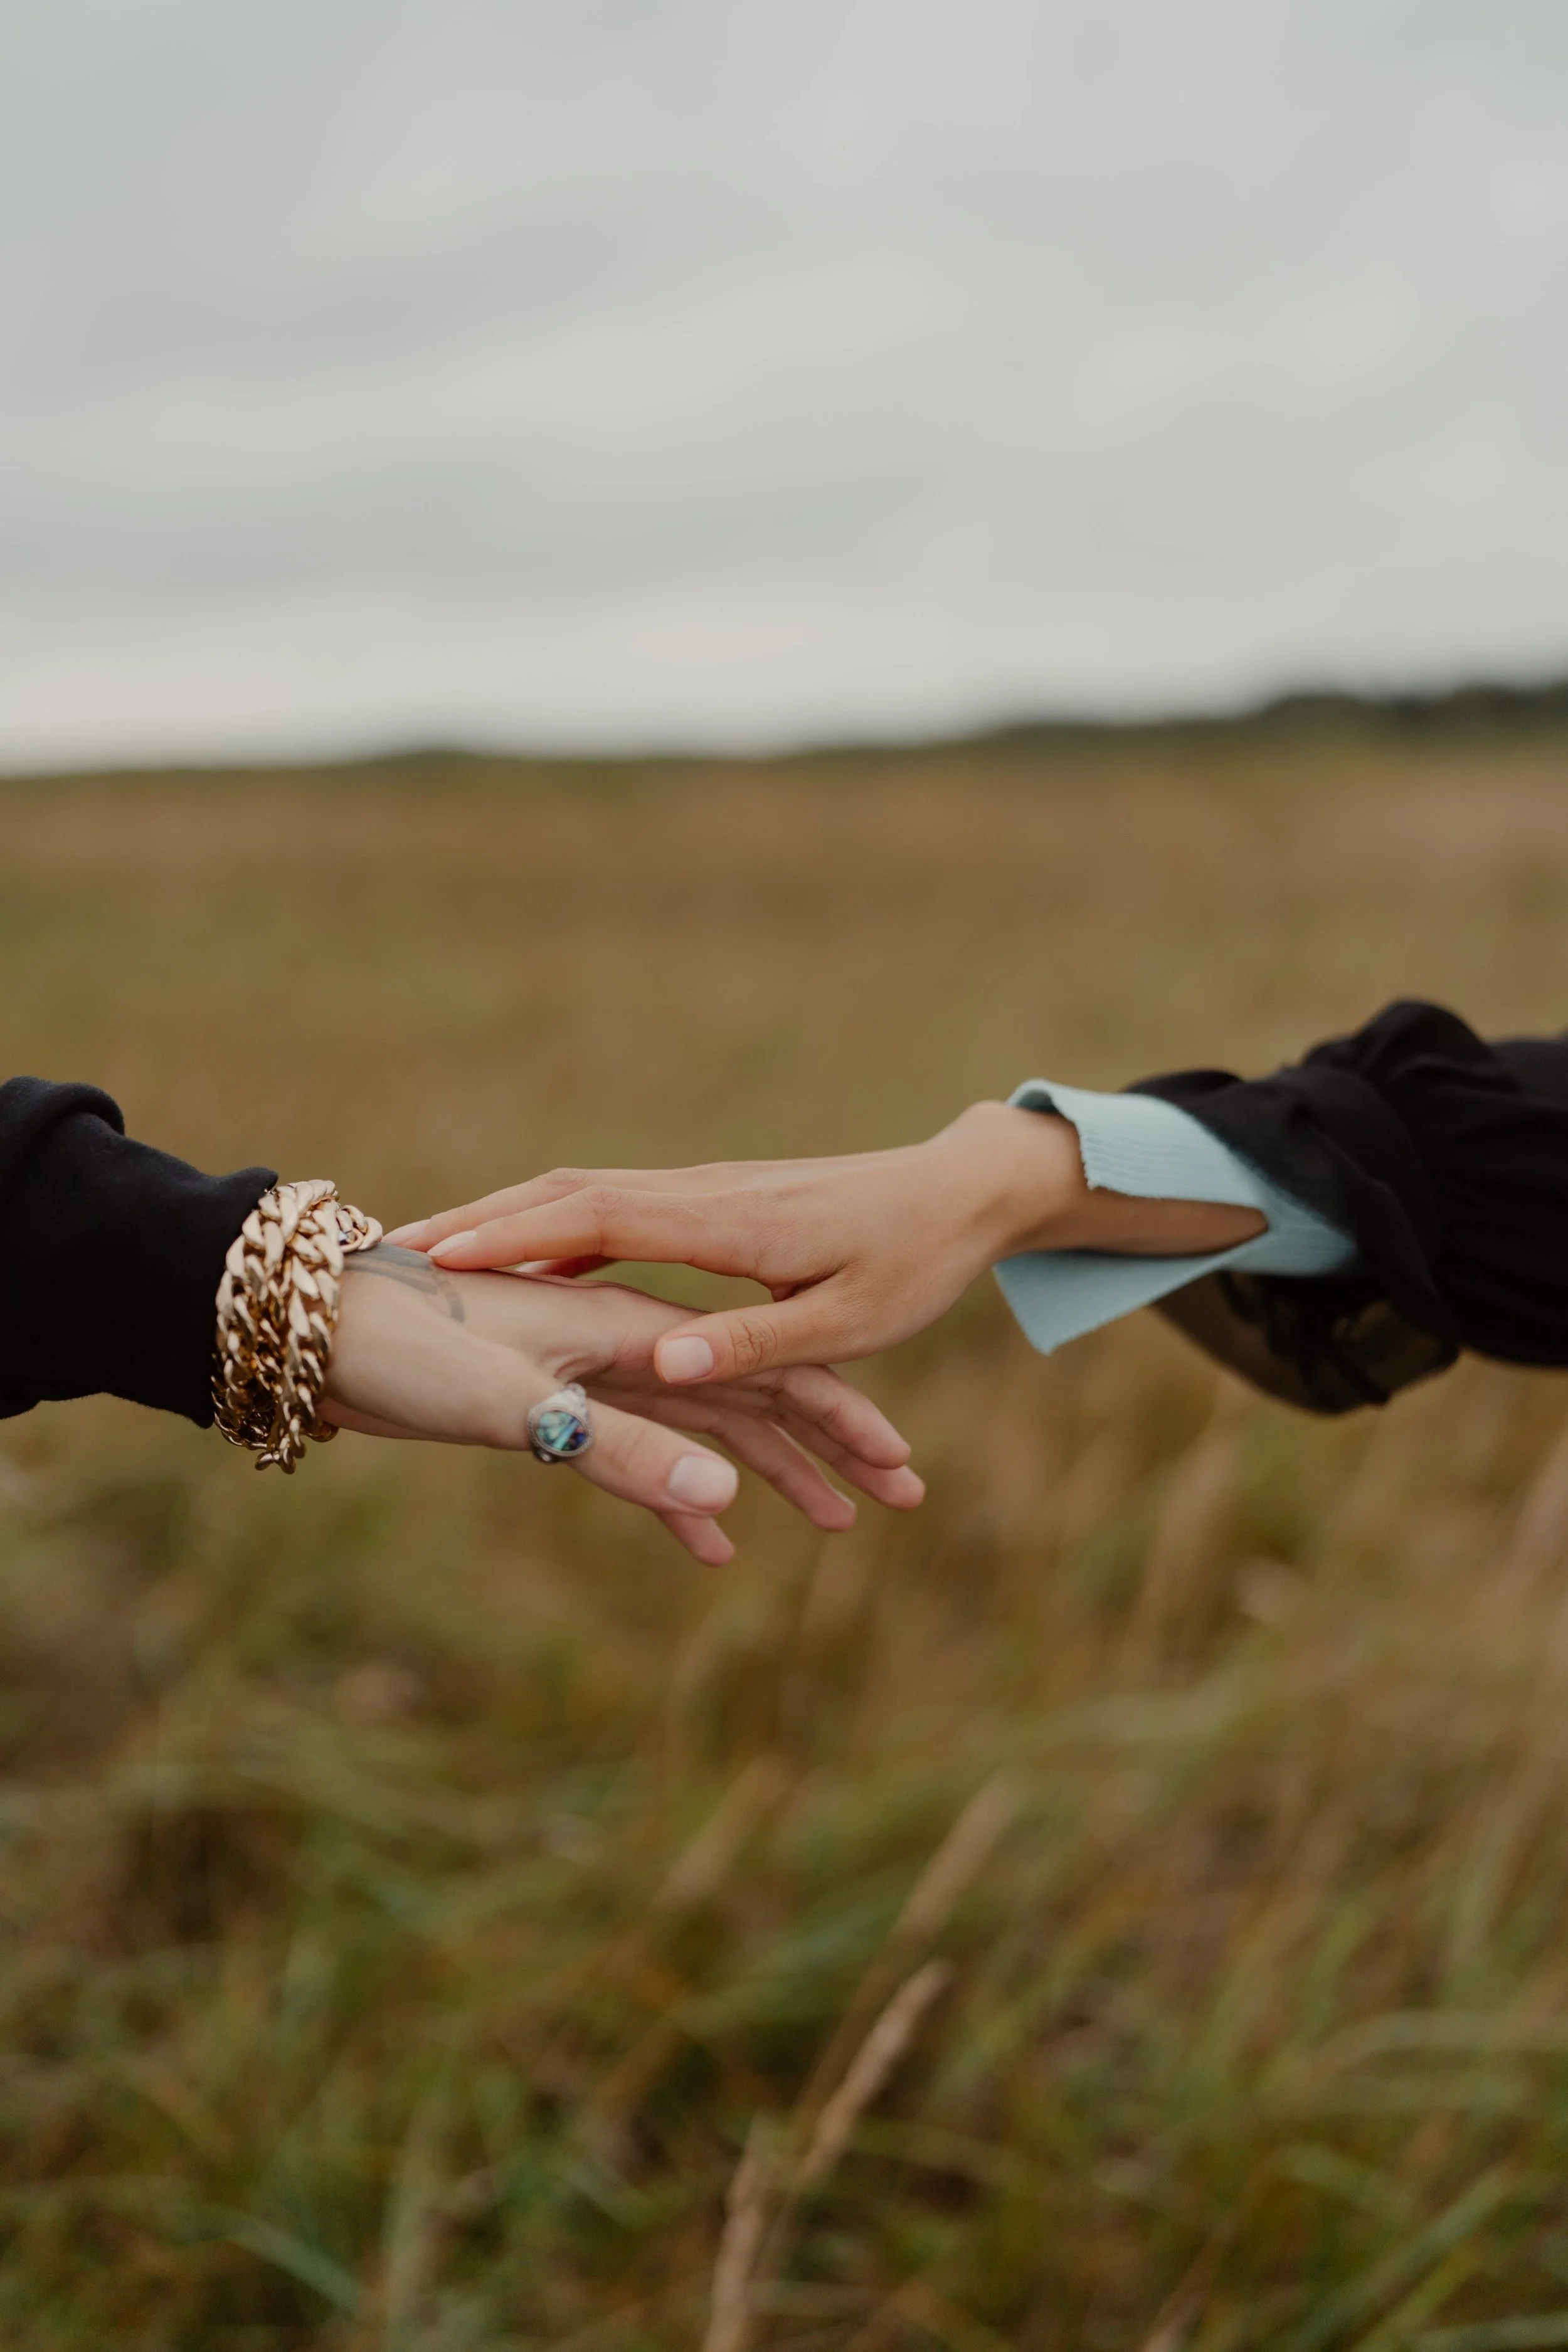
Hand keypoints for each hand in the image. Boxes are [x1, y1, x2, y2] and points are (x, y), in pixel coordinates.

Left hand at [321, 1245, 922, 1563]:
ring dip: (773, 1476)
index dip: (839, 1421)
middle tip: (902, 1500)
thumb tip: (722, 1499)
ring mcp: (594, 1374)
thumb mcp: (512, 1403)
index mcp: (632, 1325)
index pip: (767, 1374)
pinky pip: (642, 1457)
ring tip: (839, 1527)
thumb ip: (615, 1450)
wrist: (316, 1333)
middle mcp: (628, 1342)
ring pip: (708, 1427)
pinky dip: (683, 1499)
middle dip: (831, 1447)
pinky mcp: (554, 1407)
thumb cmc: (405, 1351)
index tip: (900, 1470)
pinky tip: (715, 1546)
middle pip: (758, 1396)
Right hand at [386, 1103, 1265, 1383]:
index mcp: (722, 1224)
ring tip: (432, 1251)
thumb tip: (668, 1371)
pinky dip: (556, 1227)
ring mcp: (701, 1196)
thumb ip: (754, 1347)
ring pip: (583, 1198)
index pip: (593, 1213)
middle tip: (398, 1249)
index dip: (512, 1232)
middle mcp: (699, 1197)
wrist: (958, 1191)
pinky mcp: (711, 1207)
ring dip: (511, 1219)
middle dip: (484, 1219)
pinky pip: (614, 1212)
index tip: (437, 1251)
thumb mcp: (847, 1318)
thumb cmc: (912, 1262)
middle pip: (567, 1195)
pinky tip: (524, 1258)